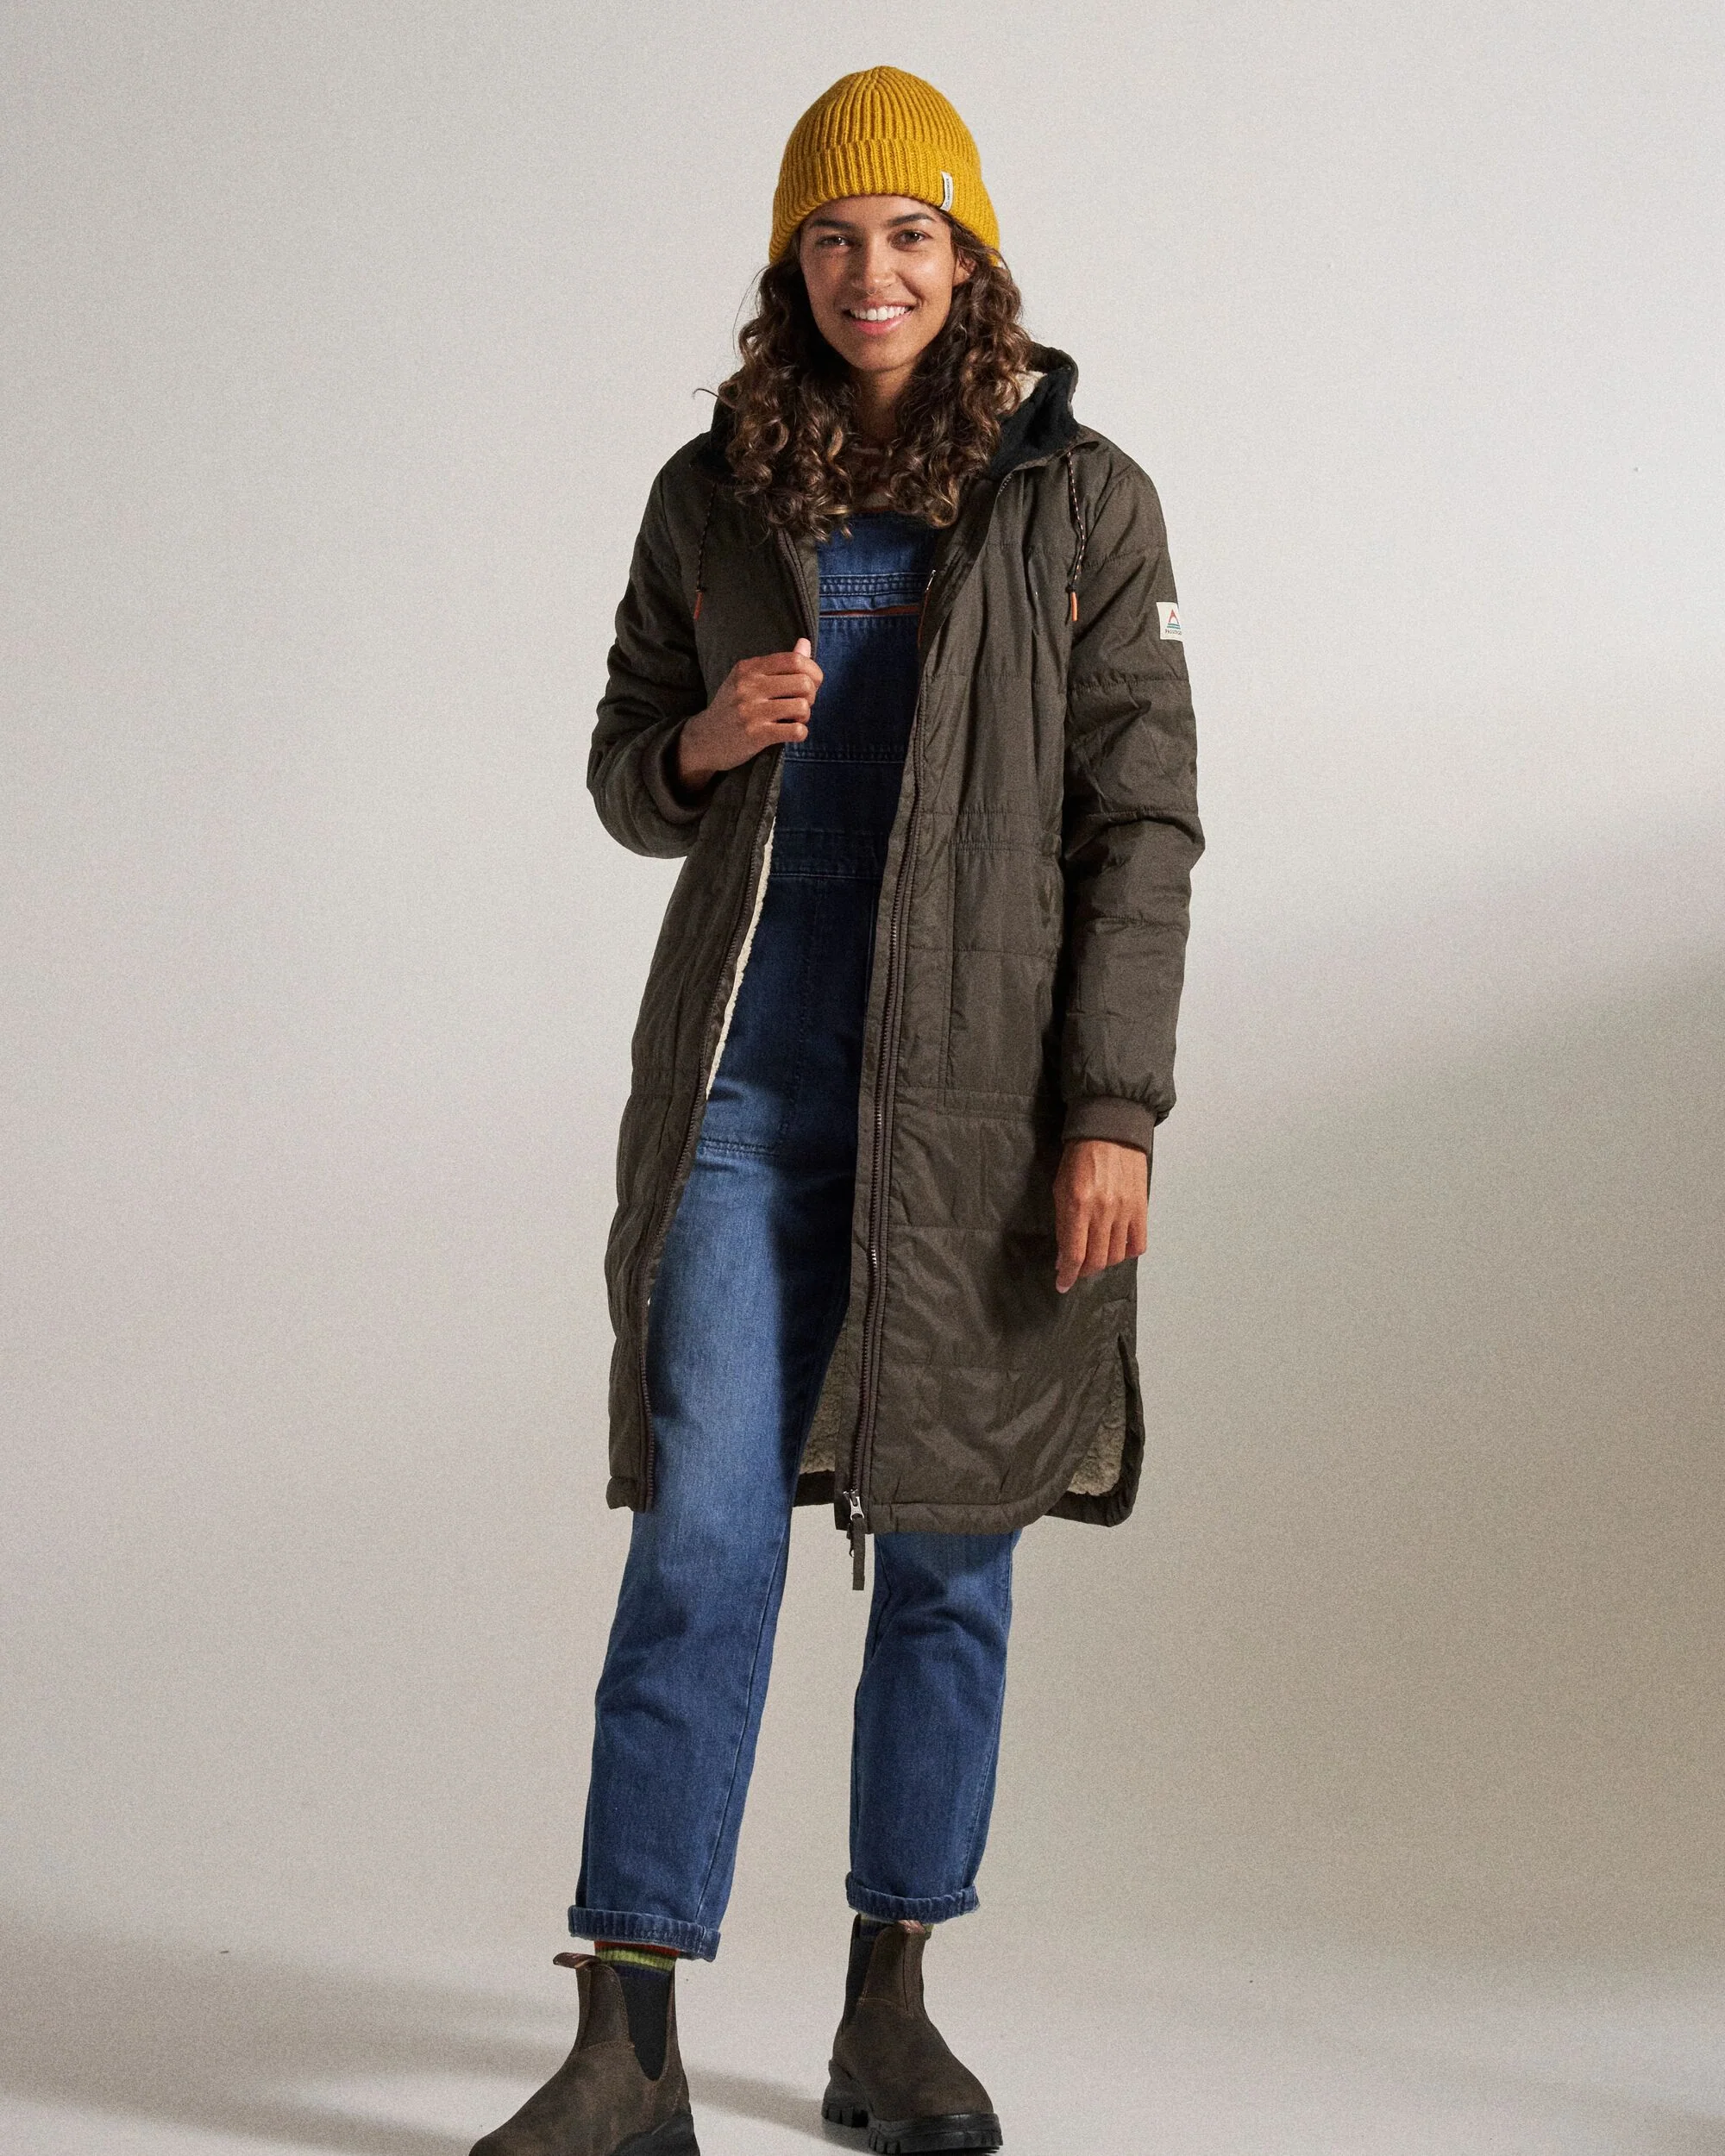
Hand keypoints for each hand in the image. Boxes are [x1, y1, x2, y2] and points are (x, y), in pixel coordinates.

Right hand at [675, 637, 822, 791]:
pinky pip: (796, 730)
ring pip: (802, 707)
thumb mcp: (747, 680)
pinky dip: (800, 733)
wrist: (705, 739)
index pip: (794, 660)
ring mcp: (751, 711)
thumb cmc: (732, 707)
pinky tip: (791, 733)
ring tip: (794, 719)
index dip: (813, 672)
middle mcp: (748, 686)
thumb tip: (805, 644)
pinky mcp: (755, 735)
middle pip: (803, 683)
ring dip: (805, 716)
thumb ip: (778, 664)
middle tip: (800, 704)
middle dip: (811, 696)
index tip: (812, 684)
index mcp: (748, 668)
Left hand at [1053, 1138, 1147, 1292]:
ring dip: (1102, 1262)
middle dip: (1083, 1271)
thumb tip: (1064, 1256)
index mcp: (1078, 1204)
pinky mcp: (1141, 1208)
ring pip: (1116, 1255)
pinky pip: (1138, 1244)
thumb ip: (1063, 1224)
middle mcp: (1103, 1211)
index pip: (1074, 1254)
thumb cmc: (1080, 1157)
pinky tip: (1116, 1247)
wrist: (1110, 1131)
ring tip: (1094, 1256)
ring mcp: (1125, 1210)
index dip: (1067, 1275)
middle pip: (1096, 1260)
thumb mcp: (1060, 1188)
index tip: (1062, 1284)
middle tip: (1077, 1269)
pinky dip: (1126, 1252)